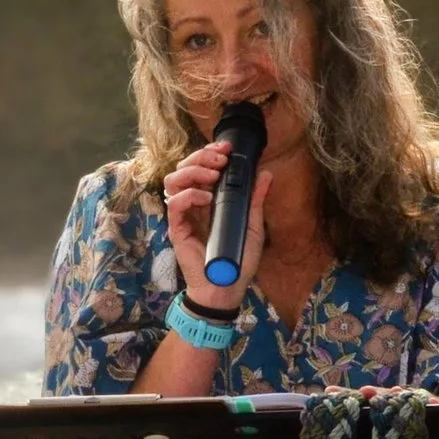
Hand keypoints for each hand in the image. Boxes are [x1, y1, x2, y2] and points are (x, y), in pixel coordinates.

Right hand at [161, 141, 272, 307]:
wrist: (226, 289)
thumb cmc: (238, 260)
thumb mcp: (251, 225)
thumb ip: (255, 200)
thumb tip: (265, 173)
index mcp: (208, 199)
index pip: (200, 167)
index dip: (209, 153)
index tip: (227, 149)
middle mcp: (192, 203)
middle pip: (183, 168)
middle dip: (201, 157)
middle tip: (221, 159)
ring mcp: (183, 216)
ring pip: (173, 181)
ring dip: (193, 172)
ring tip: (212, 176)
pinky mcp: (176, 229)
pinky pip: (174, 205)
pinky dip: (189, 196)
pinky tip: (206, 199)